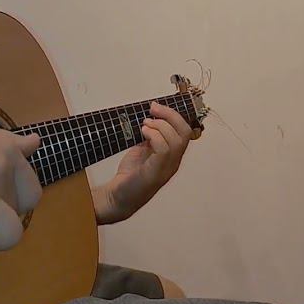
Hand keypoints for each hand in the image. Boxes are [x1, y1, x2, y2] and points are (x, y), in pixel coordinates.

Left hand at [93, 101, 192, 223]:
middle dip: (170, 115)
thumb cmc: (130, 175)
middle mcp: (174, 162)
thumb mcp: (143, 150)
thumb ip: (151, 137)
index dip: (173, 114)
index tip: (156, 106)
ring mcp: (166, 168)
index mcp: (173, 155)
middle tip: (153, 110)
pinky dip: (155, 136)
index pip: (184, 130)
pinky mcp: (155, 173)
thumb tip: (151, 118)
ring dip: (160, 126)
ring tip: (145, 125)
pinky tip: (143, 133)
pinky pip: (164, 150)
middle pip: (185, 132)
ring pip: (176, 140)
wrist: (118, 197)